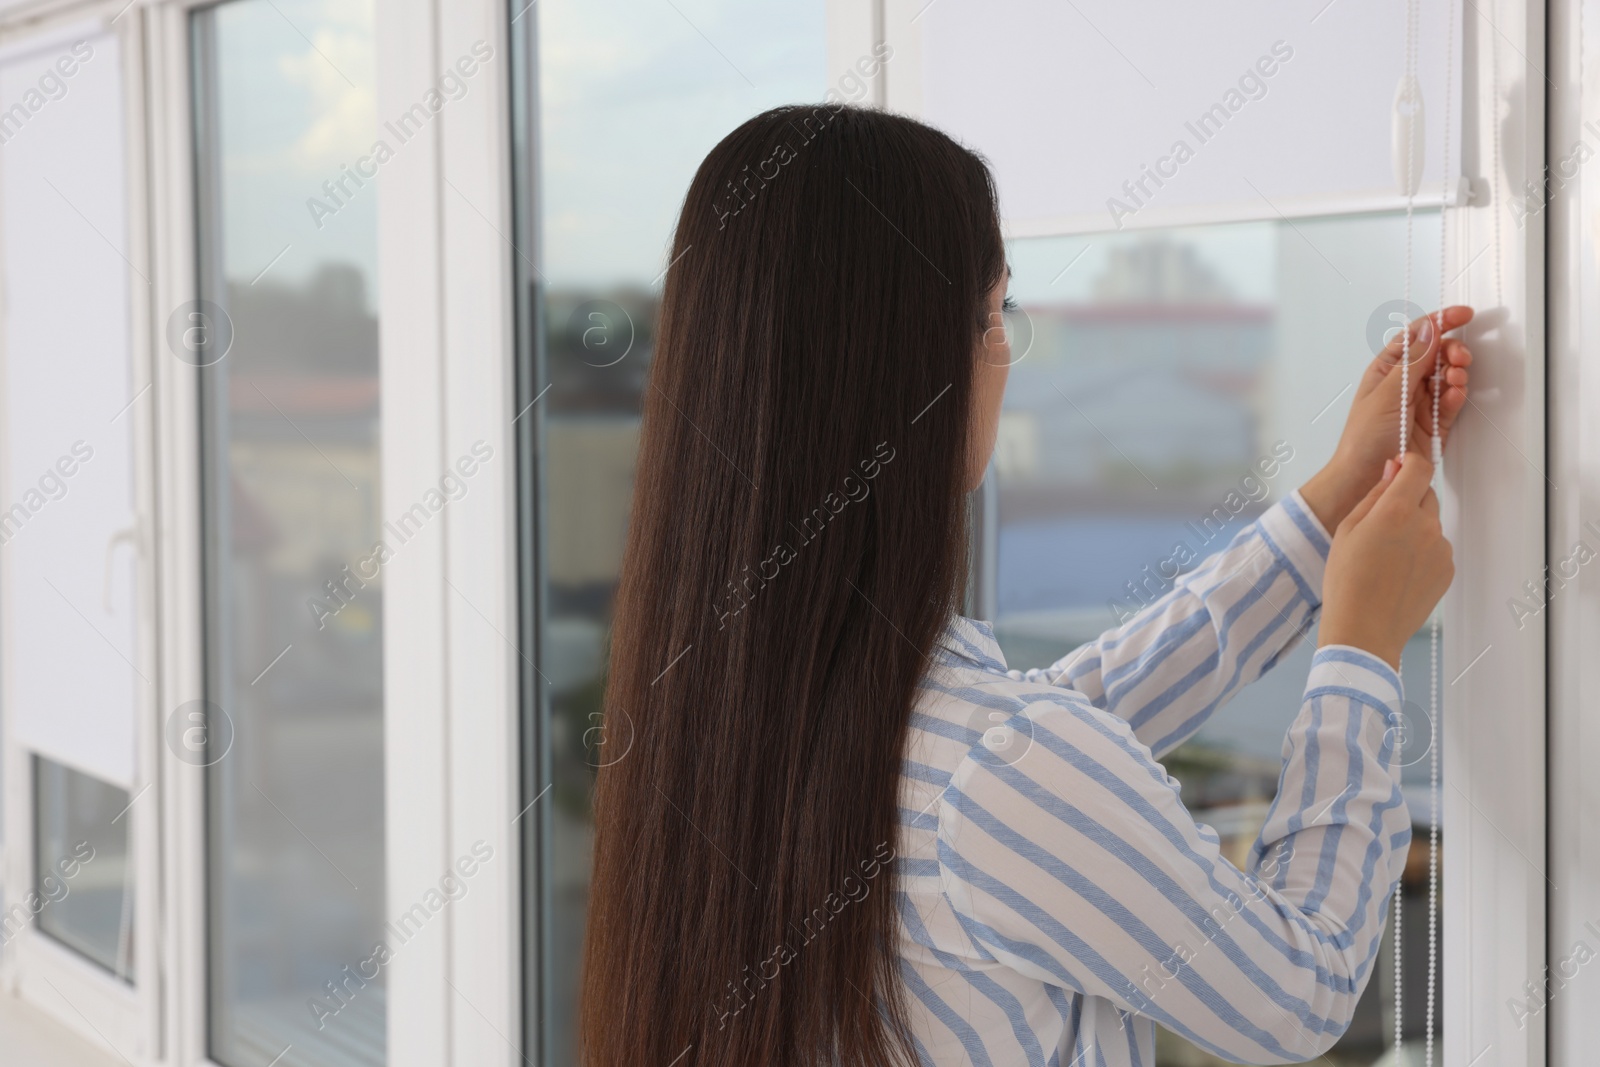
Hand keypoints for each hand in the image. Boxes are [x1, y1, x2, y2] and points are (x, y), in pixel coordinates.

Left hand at [1300, 306, 1473, 530]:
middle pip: (1437, 354)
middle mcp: (1405, 383)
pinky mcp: (1434, 422)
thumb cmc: (1363, 437)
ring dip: (1456, 373)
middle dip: (1452, 351)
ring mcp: (1421, 402)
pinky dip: (1456, 396)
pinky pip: (1452, 402)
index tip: (1463, 314)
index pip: (1416, 336)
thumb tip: (1429, 330)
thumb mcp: (1387, 394)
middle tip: (1458, 358)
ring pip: (1448, 376)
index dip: (1440, 322)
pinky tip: (1455, 395)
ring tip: (1454, 380)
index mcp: (1387, 370)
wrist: (1365, 477)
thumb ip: (1412, 362)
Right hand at [1319, 454, 1454, 669]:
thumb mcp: (1347, 530)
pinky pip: (1436, 548)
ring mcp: (1441, 549)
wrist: (1365, 631)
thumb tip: (1392, 470)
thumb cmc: (1347, 582)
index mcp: (1397, 511)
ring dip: (1414, 528)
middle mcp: (1426, 526)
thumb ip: (1374, 495)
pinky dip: (1421, 552)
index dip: (1409, 462)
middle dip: (1407, 499)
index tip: (1399, 467)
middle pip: (1426, 494)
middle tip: (1380, 525)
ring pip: (1430, 524)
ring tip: (1386, 557)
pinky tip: (1398, 572)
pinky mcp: (1447, 569)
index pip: (1419, 467)